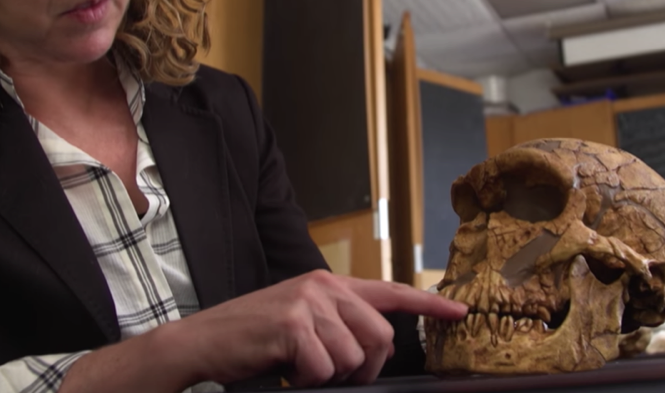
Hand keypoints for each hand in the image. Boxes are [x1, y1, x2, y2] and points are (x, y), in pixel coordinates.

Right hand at [173, 269, 467, 387]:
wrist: (205, 340)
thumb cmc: (255, 337)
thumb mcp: (302, 319)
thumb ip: (338, 323)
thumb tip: (373, 349)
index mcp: (330, 284)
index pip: (391, 290)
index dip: (428, 303)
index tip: (459, 312)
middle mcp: (324, 287)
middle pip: (380, 337)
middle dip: (364, 367)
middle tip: (330, 371)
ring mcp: (308, 302)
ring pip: (353, 358)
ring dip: (329, 375)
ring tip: (300, 366)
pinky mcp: (292, 323)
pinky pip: (324, 370)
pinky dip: (306, 380)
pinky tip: (286, 368)